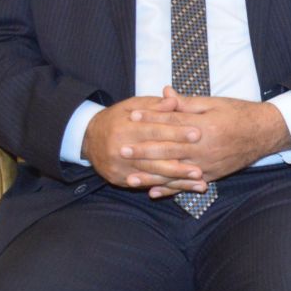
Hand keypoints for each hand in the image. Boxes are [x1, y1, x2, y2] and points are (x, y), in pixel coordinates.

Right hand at [82, 95, 205, 192]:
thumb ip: (154, 106)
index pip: (155, 131)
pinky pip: (147, 185)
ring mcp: (120, 168)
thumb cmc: (116, 118)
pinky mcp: (121, 180)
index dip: (176, 133)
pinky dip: (167, 188)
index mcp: (125, 128)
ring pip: (154, 176)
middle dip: (181, 164)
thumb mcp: (132, 105)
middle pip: (155, 158)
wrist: (88, 138)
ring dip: (179, 181)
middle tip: (202, 168)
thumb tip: (174, 100)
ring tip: (200, 183)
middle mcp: (121, 150)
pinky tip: (184, 190)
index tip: (198, 134)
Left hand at [125, 86, 290, 192]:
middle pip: (168, 150)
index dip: (150, 119)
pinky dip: (169, 190)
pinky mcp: (212, 176)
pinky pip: (187, 185)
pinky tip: (153, 192)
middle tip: (121, 149)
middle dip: (142, 150)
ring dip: (151, 176)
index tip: (131, 116)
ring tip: (129, 177)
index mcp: (205, 126)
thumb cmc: (239, 113)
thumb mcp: (214, 103)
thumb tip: (164, 93)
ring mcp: (208, 165)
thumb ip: (186, 103)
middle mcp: (205, 148)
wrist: (265, 133)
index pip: (171, 122)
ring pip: (174, 172)